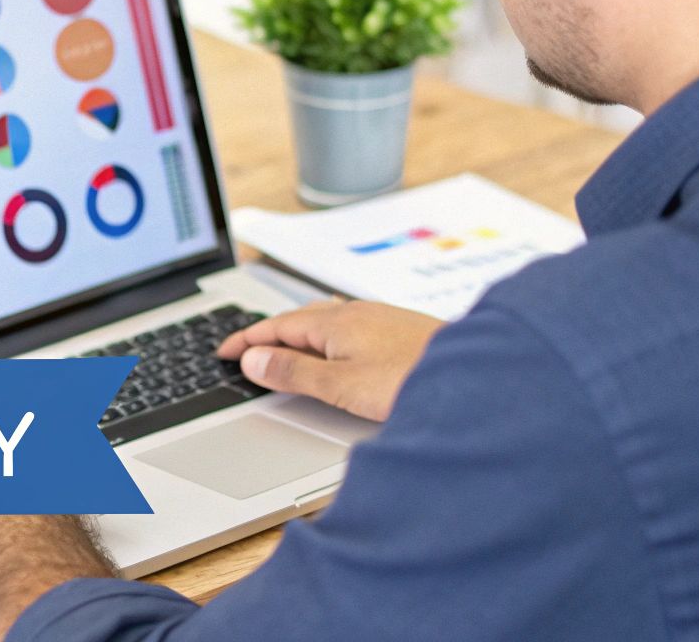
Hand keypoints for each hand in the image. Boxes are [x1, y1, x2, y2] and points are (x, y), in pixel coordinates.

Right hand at [214, 299, 444, 421]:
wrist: (476, 378)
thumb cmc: (412, 380)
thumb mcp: (341, 384)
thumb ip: (295, 372)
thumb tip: (253, 358)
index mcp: (337, 321)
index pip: (278, 325)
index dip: (247, 339)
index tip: (223, 352)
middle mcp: (358, 313)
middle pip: (300, 318)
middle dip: (269, 333)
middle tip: (244, 349)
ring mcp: (381, 319)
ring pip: (326, 320)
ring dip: (298, 333)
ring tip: (282, 345)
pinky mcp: (400, 331)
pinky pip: (349, 325)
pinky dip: (326, 336)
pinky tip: (338, 345)